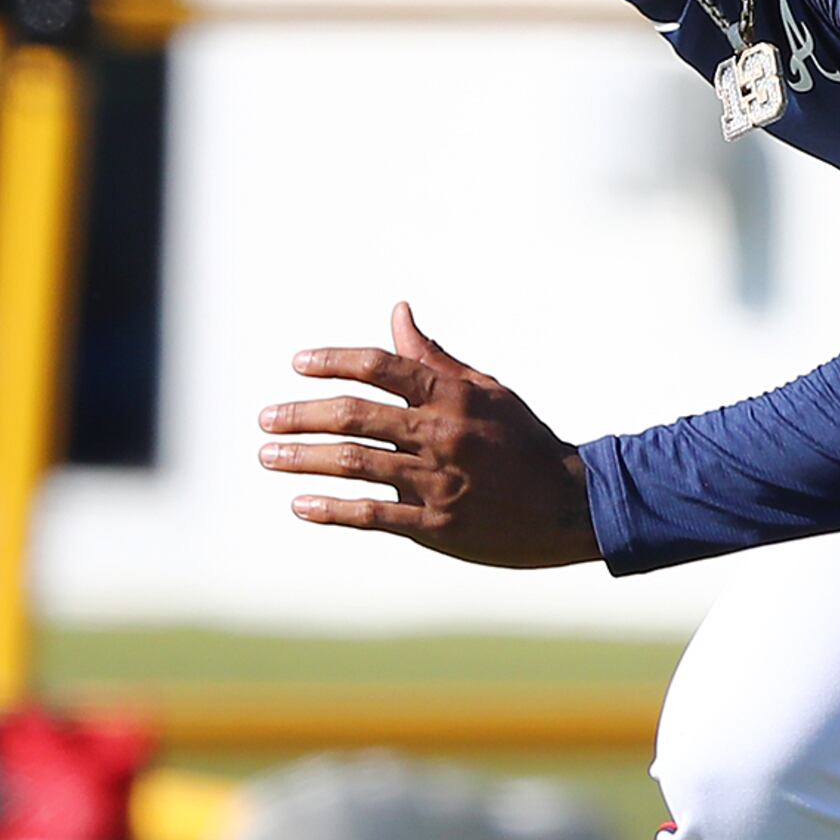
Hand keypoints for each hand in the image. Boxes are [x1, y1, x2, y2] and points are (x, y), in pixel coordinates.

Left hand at [260, 304, 598, 567]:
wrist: (572, 506)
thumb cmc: (526, 442)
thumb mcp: (488, 392)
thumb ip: (435, 359)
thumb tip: (398, 314)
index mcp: (456, 398)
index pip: (382, 368)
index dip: (334, 361)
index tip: (299, 364)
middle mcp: (443, 435)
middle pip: (355, 416)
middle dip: (301, 415)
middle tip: (267, 419)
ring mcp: (439, 482)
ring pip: (354, 463)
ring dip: (303, 458)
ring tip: (269, 456)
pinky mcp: (437, 525)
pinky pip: (372, 515)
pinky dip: (331, 509)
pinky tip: (301, 504)